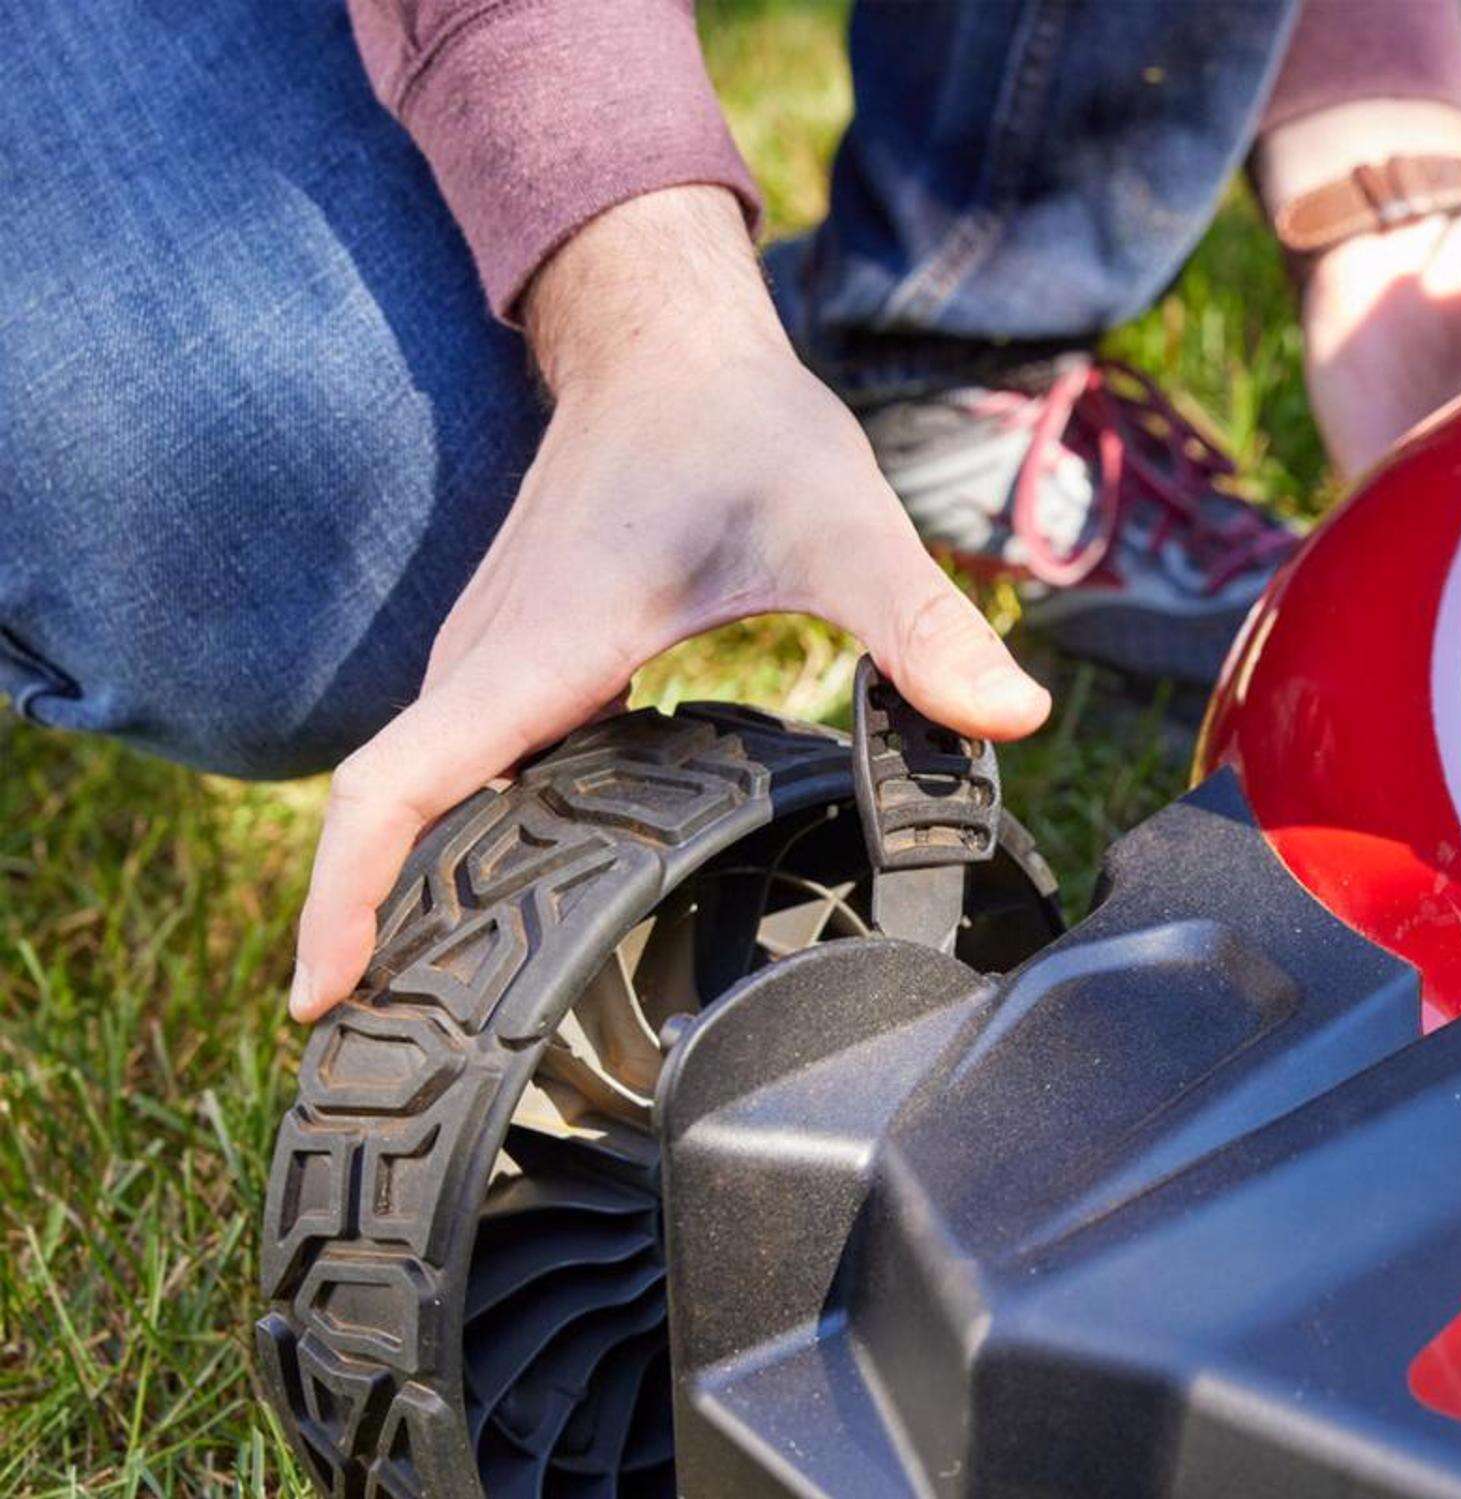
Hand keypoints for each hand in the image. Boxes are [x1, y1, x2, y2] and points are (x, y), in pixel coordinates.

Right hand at [288, 187, 1049, 1021]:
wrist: (668, 345)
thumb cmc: (736, 423)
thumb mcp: (834, 522)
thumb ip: (915, 623)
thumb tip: (1011, 717)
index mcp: (535, 653)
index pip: (395, 787)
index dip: (342, 900)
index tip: (320, 998)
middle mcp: (488, 664)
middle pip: (390, 817)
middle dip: (368, 933)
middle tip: (393, 1063)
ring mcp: (491, 660)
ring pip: (420, 794)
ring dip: (407, 889)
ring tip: (435, 1012)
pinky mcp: (516, 658)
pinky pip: (459, 765)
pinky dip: (458, 838)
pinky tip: (516, 897)